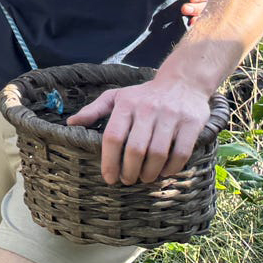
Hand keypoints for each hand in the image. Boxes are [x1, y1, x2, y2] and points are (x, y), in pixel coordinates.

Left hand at [66, 73, 214, 184]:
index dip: (110, 161)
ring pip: (158, 153)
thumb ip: (94, 110)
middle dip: (130, 171)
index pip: (114, 136)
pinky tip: (164, 172)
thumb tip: (71, 123)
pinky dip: (171, 168)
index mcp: (126, 104)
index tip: (109, 178)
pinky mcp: (191, 124)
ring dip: (149, 172)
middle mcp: (148, 109)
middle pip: (136, 149)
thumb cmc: (143, 95)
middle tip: (127, 180)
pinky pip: (181, 152)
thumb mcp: (116, 97)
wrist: (182, 82)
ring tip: (144, 178)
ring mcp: (171, 116)